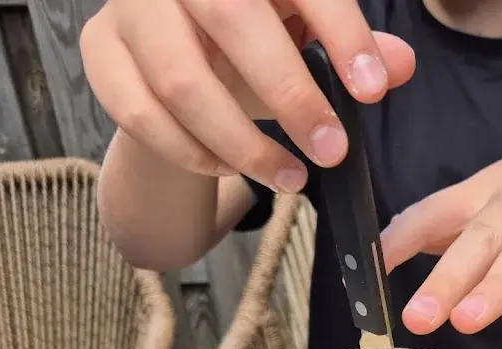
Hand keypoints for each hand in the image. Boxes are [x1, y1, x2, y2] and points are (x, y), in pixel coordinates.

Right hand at [81, 0, 415, 191]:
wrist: (165, 46)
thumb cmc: (246, 37)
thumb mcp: (302, 33)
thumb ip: (350, 47)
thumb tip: (400, 65)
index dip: (342, 32)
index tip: (374, 89)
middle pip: (232, 19)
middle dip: (291, 94)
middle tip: (332, 151)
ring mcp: (132, 8)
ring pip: (182, 82)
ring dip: (243, 143)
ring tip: (292, 178)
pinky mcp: (101, 51)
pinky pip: (142, 114)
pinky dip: (194, 152)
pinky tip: (232, 168)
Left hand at [380, 112, 501, 334]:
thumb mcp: (495, 197)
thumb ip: (449, 226)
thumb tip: (391, 247)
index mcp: (482, 195)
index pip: (431, 215)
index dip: (398, 242)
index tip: (366, 277)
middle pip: (476, 238)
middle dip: (445, 280)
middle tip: (417, 319)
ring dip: (496, 280)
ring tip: (468, 318)